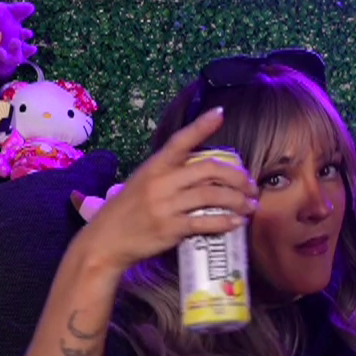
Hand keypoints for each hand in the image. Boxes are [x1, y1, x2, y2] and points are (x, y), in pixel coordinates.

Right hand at [74, 107, 258, 271]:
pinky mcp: (170, 228)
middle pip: (209, 170)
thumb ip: (169, 174)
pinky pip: (206, 222)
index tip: (220, 113)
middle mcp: (161, 182)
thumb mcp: (142, 182)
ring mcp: (166, 205)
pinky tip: (237, 222)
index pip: (180, 140)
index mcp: (154, 166)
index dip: (202, 125)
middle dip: (237, 176)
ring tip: (250, 205)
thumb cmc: (126, 211)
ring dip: (237, 200)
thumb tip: (204, 170)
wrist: (105, 242)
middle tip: (250, 185)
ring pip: (212, 196)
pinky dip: (225, 221)